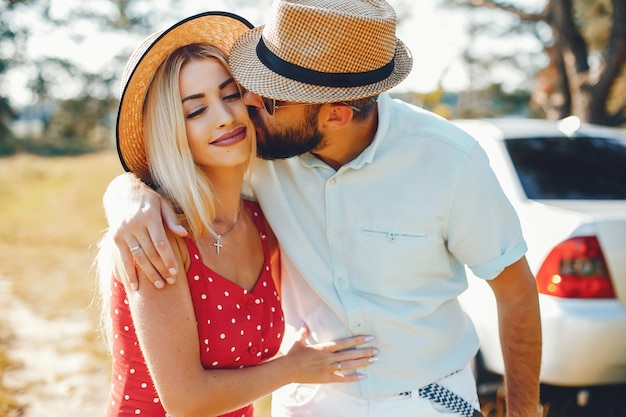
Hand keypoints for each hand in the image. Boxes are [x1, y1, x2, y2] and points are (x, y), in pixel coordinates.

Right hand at [105, 174, 186, 289]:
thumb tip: (184, 234)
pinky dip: (129, 273)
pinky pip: (123, 259)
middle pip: (150, 253)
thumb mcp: (163, 203)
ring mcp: (123, 232)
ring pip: (138, 258)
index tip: (176, 271)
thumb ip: (172, 219)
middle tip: (171, 281)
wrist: (122, 192)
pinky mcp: (115, 238)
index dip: (168, 258)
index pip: (160, 243)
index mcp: (149, 216)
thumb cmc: (148, 199)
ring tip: (160, 285)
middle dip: (161, 269)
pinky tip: (135, 286)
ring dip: (148, 274)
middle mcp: (135, 225)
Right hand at [282, 327, 377, 383]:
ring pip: (349, 366)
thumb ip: (304, 332)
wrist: (287, 370)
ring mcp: (328, 369)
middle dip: (364, 352)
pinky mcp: (326, 378)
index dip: (357, 340)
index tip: (369, 338)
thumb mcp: (299, 341)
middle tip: (377, 351)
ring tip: (374, 361)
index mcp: (324, 348)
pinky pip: (342, 378)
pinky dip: (353, 378)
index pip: (345, 343)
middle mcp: (328, 358)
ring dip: (362, 363)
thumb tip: (304, 323)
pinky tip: (363, 376)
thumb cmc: (293, 355)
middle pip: (350, 355)